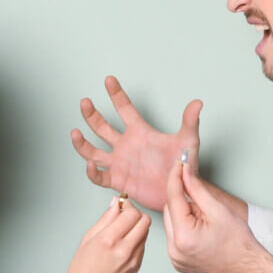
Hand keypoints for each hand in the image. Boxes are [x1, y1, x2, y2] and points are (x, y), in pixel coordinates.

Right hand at [61, 196, 151, 272]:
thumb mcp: (88, 239)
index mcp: (108, 240)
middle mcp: (124, 249)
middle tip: (124, 216)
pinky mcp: (137, 267)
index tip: (121, 206)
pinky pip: (142, 246)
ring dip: (137, 227)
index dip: (127, 206)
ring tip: (121, 232)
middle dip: (135, 214)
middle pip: (145, 220)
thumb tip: (116, 203)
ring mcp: (133, 260)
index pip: (132, 213)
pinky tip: (122, 245)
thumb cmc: (81, 271)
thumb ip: (105, 219)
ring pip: (145, 232)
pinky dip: (136, 240)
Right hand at [71, 75, 201, 210]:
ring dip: (82, 143)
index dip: (116, 94)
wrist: (181, 192)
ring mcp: (120, 163)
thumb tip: (198, 102)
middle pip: (102, 127)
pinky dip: (92, 171)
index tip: (109, 79)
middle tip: (85, 102)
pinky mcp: (119, 180)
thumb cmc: (185, 166)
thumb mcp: (188, 142)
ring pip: (93, 151)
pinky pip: (100, 176)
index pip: (125, 109)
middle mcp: (126, 146)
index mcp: (141, 132)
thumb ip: (190, 122)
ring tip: (74, 133)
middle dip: (92, 114)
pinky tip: (90, 164)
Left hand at [162, 158, 267, 272]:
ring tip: (206, 221)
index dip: (176, 178)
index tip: (178, 165)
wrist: (248, 268)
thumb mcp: (218, 209)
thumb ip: (196, 188)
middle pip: (169, 211)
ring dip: (183, 215)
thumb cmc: (239, 242)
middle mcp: (175, 250)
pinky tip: (201, 231)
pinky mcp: (178, 262)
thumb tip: (184, 172)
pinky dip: (184, 229)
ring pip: (171, 224)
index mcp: (184, 236)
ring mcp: (176, 259)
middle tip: (204, 203)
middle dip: (183, 201)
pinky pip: (175, 237)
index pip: (173, 198)